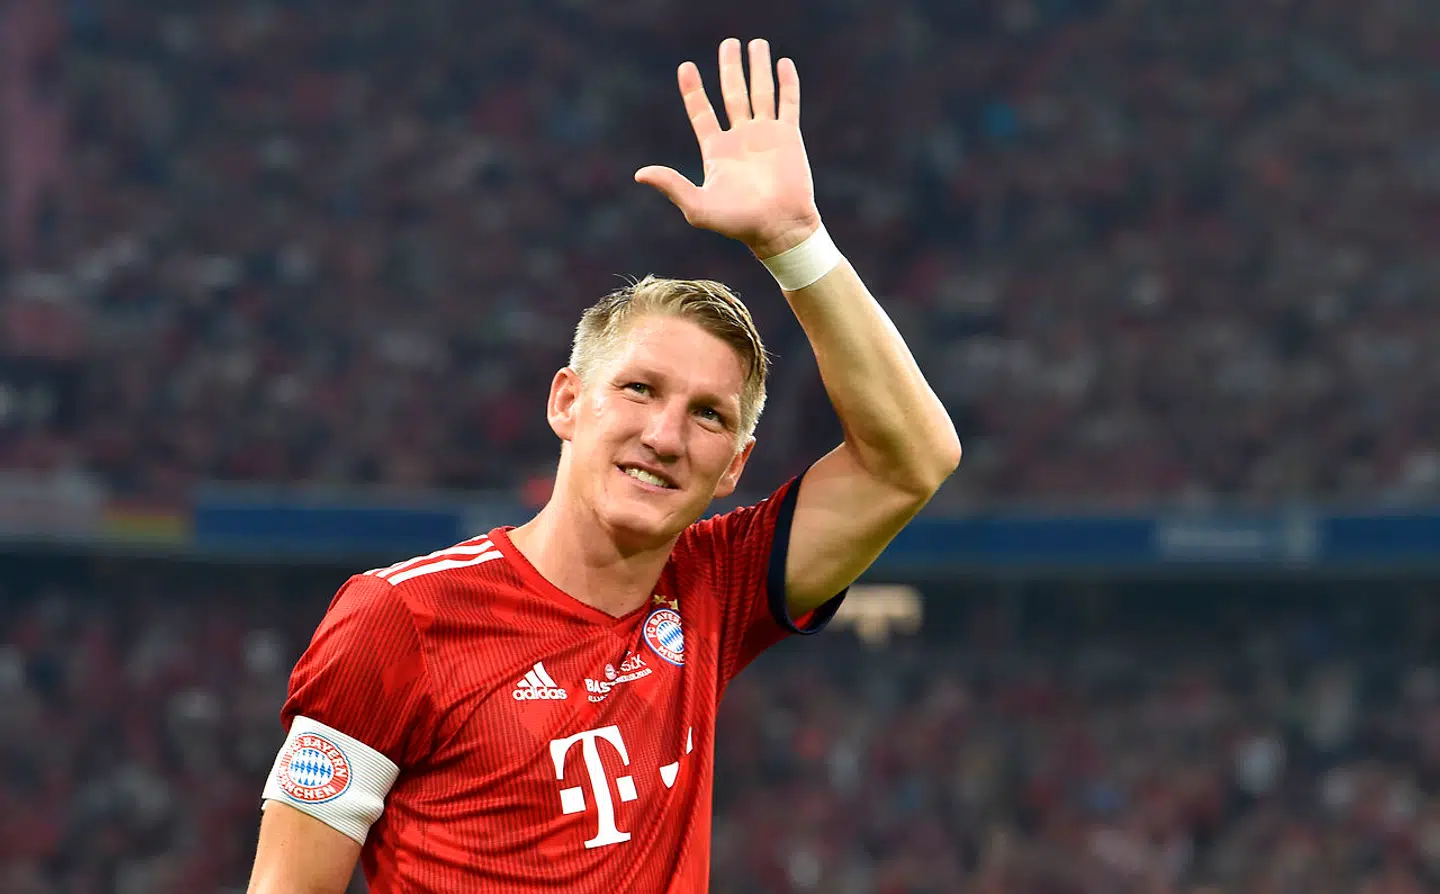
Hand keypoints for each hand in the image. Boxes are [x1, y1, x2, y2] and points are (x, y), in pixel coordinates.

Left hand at [635, 38, 821, 257]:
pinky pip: (787, 103)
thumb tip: (640, 174)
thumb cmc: (738, 223)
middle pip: (732, 93)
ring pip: (760, 92)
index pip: (701, 112)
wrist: (779, 228)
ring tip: (756, 43)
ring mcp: (765, 135)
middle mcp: (740, 138)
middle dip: (730, 67)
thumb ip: (672, 185)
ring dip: (758, 67)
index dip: (693, 90)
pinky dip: (786, 83)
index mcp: (716, 150)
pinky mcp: (788, 137)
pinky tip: (783, 63)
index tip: (686, 67)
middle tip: (728, 43)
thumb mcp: (698, 207)